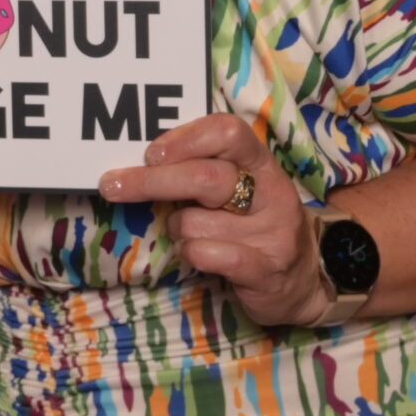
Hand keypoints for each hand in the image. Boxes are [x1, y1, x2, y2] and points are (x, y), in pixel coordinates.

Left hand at [98, 113, 326, 328]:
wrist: (304, 283)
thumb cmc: (253, 226)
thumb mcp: (238, 189)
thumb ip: (202, 168)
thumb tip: (141, 158)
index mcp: (262, 164)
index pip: (229, 132)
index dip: (185, 138)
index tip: (150, 153)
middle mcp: (272, 194)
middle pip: (205, 177)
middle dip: (152, 181)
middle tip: (112, 184)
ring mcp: (274, 233)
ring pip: (197, 222)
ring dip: (178, 229)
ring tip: (191, 234)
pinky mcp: (267, 271)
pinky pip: (210, 254)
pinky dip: (192, 254)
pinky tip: (196, 255)